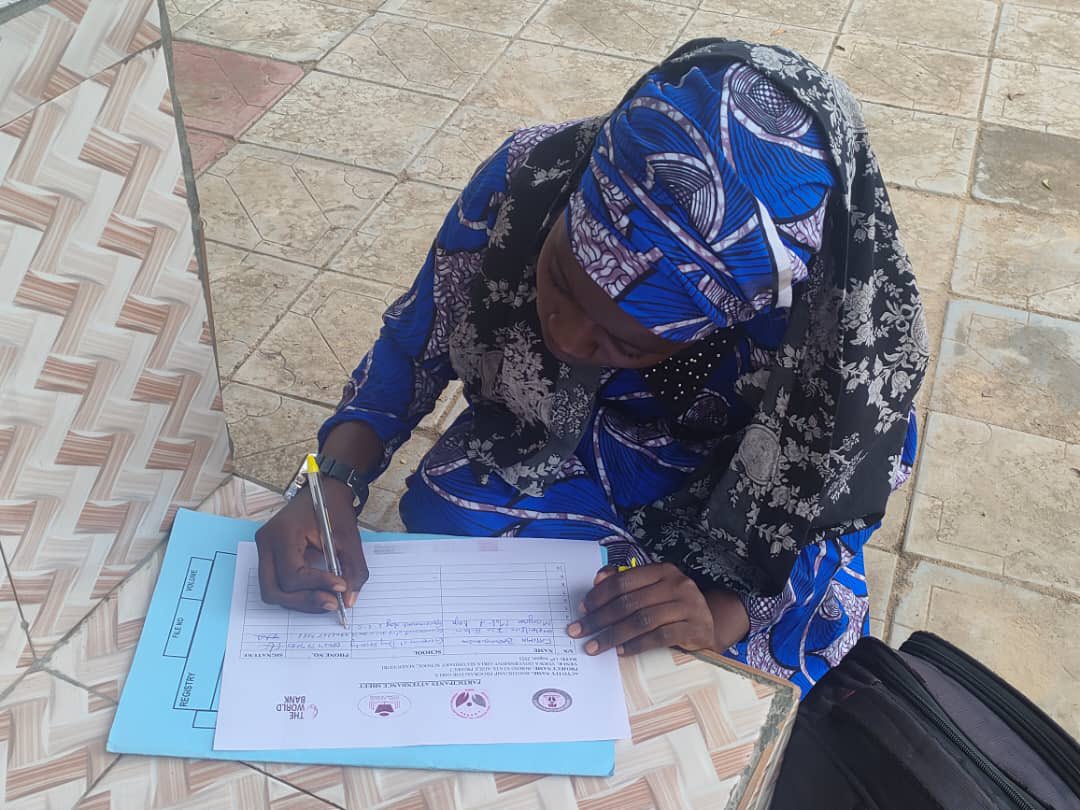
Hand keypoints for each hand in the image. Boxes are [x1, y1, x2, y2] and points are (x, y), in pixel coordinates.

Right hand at [254, 479, 368, 612]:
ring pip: (272, 591)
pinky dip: (296, 593)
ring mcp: (264, 549)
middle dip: (304, 600)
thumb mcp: (350, 538)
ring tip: (328, 599)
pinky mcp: (269, 555)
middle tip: (332, 603)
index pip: (292, 574)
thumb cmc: (335, 509)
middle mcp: (266, 542)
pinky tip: (318, 592)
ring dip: (300, 600)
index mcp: (283, 533)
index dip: (317, 585)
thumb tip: (349, 600)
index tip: (341, 587)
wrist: (325, 490)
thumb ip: (353, 570)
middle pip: (274, 589)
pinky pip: (276, 583)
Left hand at [567, 563, 716, 655]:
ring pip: (642, 620)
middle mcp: (677, 584)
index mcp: (663, 570)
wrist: (709, 624)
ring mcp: (688, 606)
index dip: (599, 595)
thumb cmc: (672, 607)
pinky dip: (637, 645)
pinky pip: (660, 637)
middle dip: (599, 618)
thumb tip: (597, 580)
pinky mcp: (695, 629)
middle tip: (579, 630)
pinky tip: (621, 652)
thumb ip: (626, 582)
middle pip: (629, 602)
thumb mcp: (653, 590)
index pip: (623, 580)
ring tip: (595, 646)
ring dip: (614, 635)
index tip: (581, 609)